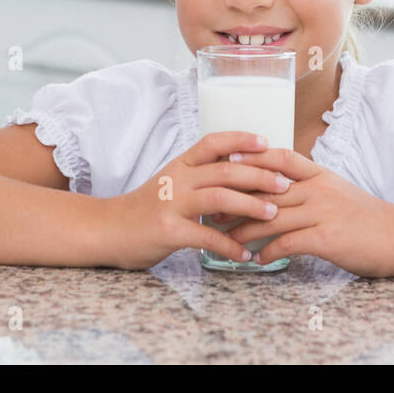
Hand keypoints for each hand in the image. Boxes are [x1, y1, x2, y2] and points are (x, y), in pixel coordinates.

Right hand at [106, 130, 291, 269]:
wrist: (109, 229)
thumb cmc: (146, 207)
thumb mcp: (172, 182)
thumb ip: (200, 176)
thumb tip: (241, 173)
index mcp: (180, 164)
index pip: (213, 142)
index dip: (241, 139)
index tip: (268, 143)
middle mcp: (177, 179)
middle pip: (225, 169)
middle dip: (259, 176)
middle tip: (284, 185)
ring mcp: (171, 203)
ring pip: (219, 197)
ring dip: (251, 206)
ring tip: (273, 215)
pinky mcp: (168, 230)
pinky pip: (206, 236)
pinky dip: (229, 245)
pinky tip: (245, 253)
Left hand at [223, 147, 393, 276]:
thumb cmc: (366, 218)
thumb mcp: (337, 191)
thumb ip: (309, 187)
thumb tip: (277, 188)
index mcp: (320, 174)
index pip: (280, 158)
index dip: (251, 157)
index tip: (224, 160)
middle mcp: (318, 188)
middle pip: (267, 188)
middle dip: (236, 198)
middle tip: (211, 207)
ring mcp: (322, 212)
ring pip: (271, 217)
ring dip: (244, 229)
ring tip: (224, 239)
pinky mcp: (326, 238)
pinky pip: (287, 243)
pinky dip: (268, 252)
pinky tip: (256, 259)